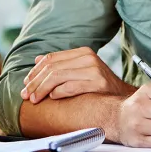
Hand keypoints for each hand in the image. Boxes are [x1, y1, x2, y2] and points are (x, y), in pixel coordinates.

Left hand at [20, 47, 136, 103]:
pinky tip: (51, 98)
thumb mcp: (81, 70)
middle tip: (26, 94)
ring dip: (41, 89)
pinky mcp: (97, 83)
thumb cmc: (100, 86)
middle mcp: (88, 58)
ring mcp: (93, 70)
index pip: (51, 58)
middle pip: (52, 67)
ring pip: (57, 76)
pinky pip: (70, 86)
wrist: (124, 97)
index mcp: (82, 52)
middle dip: (35, 82)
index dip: (35, 71)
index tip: (26, 83)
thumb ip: (61, 64)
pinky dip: (58, 92)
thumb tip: (37, 60)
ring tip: (34, 99)